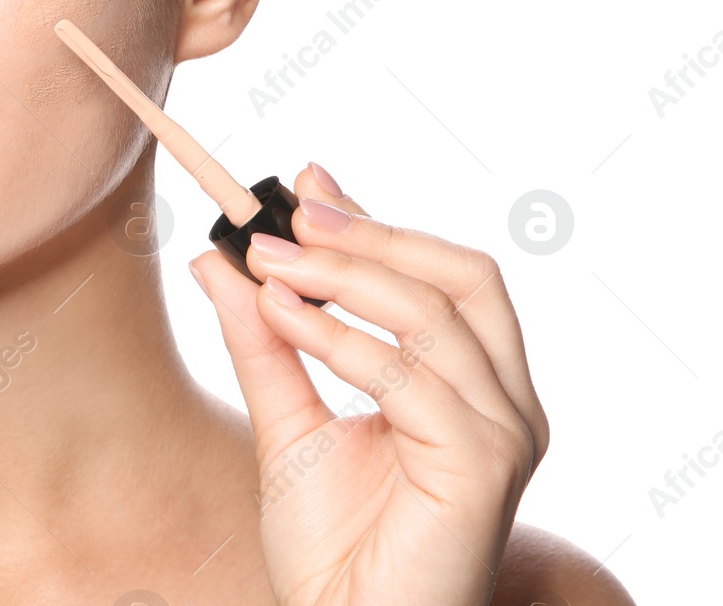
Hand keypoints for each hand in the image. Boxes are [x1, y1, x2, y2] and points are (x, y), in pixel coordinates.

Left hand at [189, 164, 548, 605]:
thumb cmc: (333, 543)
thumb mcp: (284, 421)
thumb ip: (262, 340)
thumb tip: (216, 260)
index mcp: (474, 385)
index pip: (441, 273)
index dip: (375, 218)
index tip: (302, 180)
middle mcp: (506, 402)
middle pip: (460, 275)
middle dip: (369, 233)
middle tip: (283, 214)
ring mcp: (504, 433)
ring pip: (436, 314)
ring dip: (344, 275)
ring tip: (267, 262)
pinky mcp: (483, 465)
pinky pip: (411, 376)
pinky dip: (341, 336)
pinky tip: (284, 318)